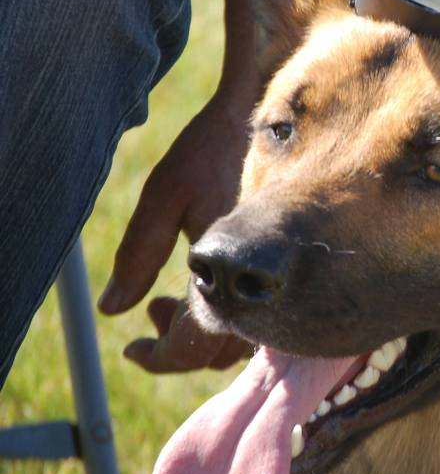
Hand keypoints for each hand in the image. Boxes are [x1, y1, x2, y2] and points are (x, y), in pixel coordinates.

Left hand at [99, 88, 254, 371]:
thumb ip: (138, 255)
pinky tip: (209, 283)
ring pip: (243, 337)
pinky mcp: (290, 263)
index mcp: (225, 271)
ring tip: (169, 297)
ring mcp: (282, 274)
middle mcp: (260, 280)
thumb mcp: (163, 196)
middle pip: (219, 352)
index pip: (191, 347)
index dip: (158, 358)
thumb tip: (114, 309)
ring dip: (204, 330)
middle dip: (178, 342)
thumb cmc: (212, 149)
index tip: (133, 351)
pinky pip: (261, 312)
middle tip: (151, 310)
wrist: (265, 115)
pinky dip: (228, 312)